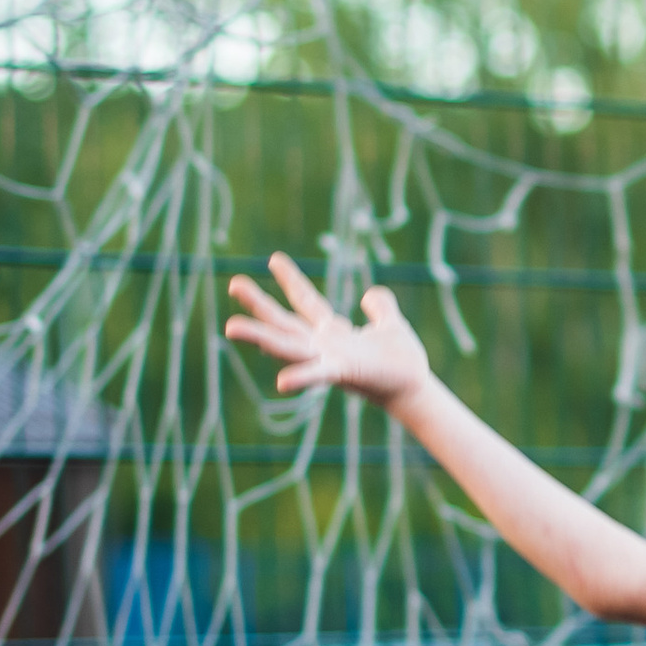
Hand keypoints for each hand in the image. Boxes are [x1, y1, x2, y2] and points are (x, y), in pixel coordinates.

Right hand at [223, 252, 433, 410]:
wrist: (415, 387)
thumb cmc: (401, 361)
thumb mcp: (390, 324)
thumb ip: (381, 308)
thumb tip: (372, 294)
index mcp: (332, 332)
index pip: (306, 301)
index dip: (291, 280)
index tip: (274, 258)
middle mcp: (323, 345)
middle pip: (283, 322)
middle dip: (259, 304)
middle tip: (233, 283)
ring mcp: (329, 359)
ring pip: (287, 346)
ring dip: (259, 337)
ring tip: (230, 326)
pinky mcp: (343, 372)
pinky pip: (319, 374)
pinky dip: (301, 377)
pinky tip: (281, 383)